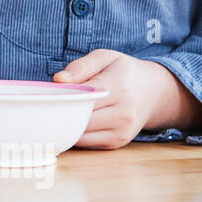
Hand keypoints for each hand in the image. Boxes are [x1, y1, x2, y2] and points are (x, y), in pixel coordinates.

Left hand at [53, 49, 201, 148]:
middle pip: (80, 118)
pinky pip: (87, 143)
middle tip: (47, 105)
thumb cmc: (124, 72)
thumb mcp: (105, 58)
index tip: (49, 94)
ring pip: (81, 134)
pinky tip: (72, 122)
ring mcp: (123, 130)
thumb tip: (59, 80)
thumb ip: (81, 66)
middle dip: (60, 112)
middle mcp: (124, 112)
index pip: (83, 97)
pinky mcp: (118, 142)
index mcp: (119, 86)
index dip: (62, 97)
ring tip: (58, 113)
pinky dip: (75, 134)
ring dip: (66, 126)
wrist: (154, 92)